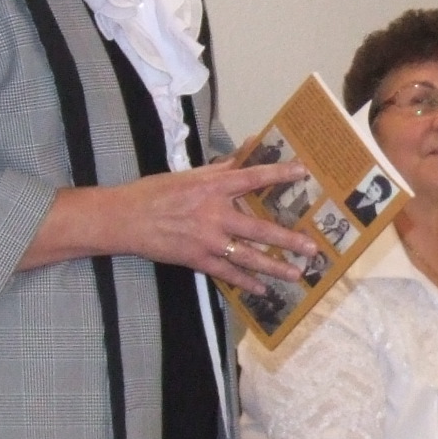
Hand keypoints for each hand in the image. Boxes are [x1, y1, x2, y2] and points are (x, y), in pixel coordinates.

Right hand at [21, 161, 322, 288]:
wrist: (125, 218)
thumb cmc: (156, 192)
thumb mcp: (189, 175)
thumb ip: (222, 167)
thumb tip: (249, 148)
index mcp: (212, 187)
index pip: (252, 177)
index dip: (279, 174)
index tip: (303, 172)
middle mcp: (214, 213)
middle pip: (259, 228)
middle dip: (288, 239)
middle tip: (312, 247)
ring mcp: (206, 239)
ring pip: (248, 256)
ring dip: (275, 266)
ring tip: (297, 274)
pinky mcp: (196, 259)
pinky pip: (227, 273)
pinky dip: (246, 283)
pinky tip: (263, 291)